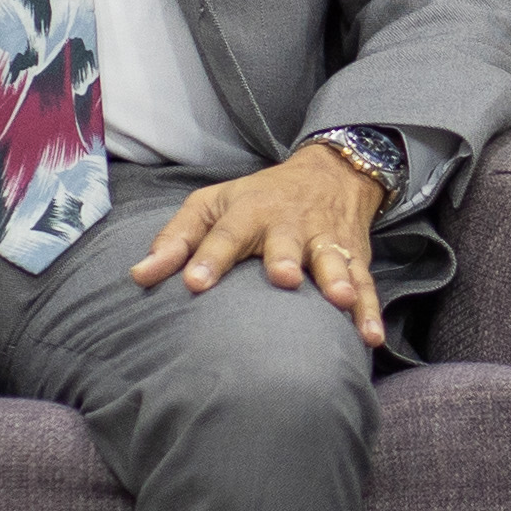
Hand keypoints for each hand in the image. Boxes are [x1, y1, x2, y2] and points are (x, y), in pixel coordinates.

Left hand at [132, 145, 389, 342]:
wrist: (330, 173)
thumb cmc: (258, 198)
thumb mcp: (213, 205)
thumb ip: (177, 240)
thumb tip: (140, 276)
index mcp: (249, 212)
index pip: (225, 234)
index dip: (209, 258)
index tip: (193, 284)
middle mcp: (289, 225)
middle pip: (286, 242)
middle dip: (285, 259)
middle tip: (283, 277)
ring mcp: (325, 242)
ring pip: (333, 261)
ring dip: (337, 280)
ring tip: (340, 301)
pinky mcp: (354, 258)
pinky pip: (365, 284)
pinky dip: (370, 310)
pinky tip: (369, 337)